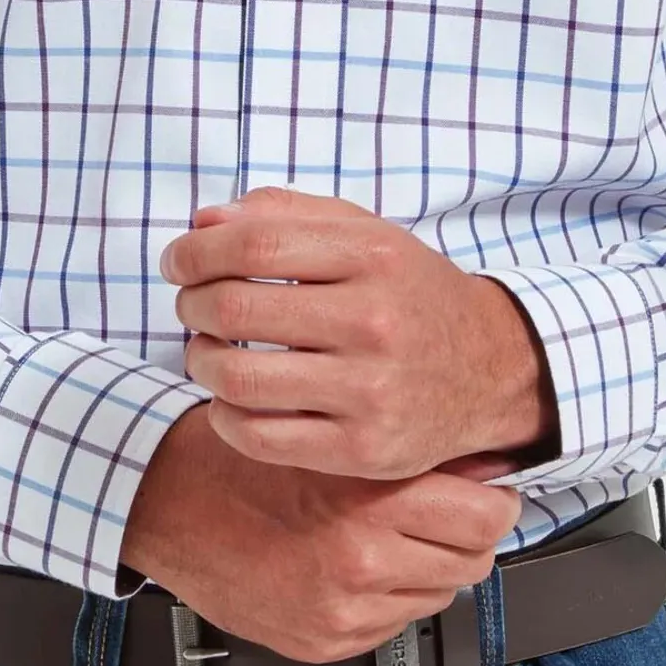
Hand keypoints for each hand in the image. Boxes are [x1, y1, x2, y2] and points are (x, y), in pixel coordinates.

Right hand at [120, 401, 524, 665]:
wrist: (163, 501)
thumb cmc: (235, 454)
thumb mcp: (321, 430)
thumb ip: (397, 449)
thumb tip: (475, 463)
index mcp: (364, 500)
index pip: (485, 515)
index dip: (492, 497)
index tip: (485, 486)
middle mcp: (360, 561)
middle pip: (471, 560)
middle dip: (467, 533)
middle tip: (447, 508)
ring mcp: (342, 610)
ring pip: (437, 593)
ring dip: (428, 564)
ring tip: (393, 531)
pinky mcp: (323, 643)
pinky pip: (394, 622)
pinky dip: (389, 593)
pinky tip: (358, 561)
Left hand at [159, 186, 560, 480]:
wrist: (487, 368)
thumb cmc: (406, 292)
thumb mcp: (361, 232)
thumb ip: (281, 214)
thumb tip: (203, 222)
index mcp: (372, 256)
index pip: (252, 245)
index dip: (195, 251)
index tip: (177, 261)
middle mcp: (374, 322)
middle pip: (235, 308)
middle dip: (190, 303)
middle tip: (190, 304)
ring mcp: (370, 392)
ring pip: (238, 376)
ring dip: (199, 359)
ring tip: (206, 350)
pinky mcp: (364, 451)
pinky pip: (259, 437)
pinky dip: (224, 415)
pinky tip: (231, 397)